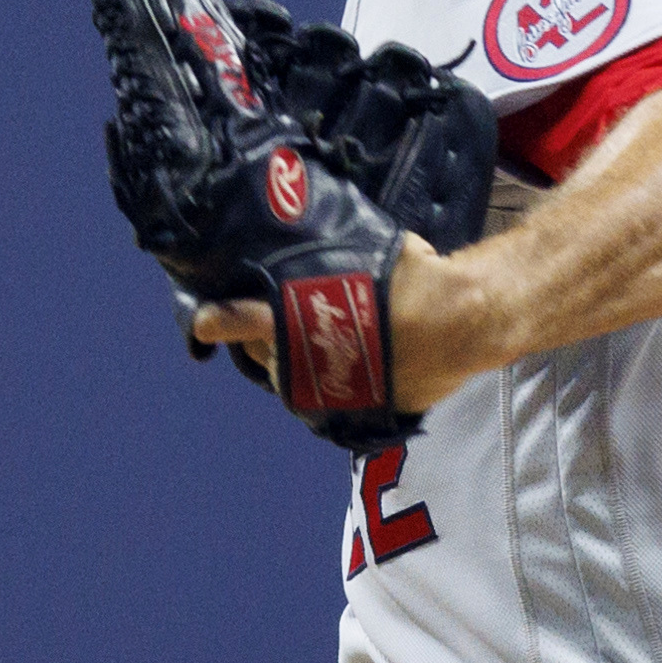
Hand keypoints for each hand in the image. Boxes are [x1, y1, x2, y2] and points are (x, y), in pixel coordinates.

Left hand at [191, 236, 475, 409]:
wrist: (459, 324)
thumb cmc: (413, 278)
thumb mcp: (364, 255)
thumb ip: (329, 264)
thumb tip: (322, 251)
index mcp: (293, 319)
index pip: (238, 321)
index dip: (217, 321)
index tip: (202, 323)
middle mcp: (300, 361)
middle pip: (258, 356)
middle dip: (258, 342)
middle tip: (272, 323)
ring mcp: (324, 391)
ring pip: (288, 380)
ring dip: (290, 364)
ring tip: (312, 342)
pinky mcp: (350, 411)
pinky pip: (324, 397)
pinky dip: (327, 382)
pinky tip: (343, 365)